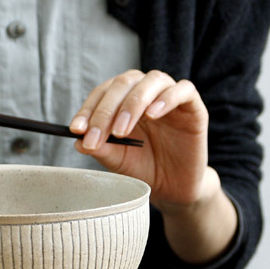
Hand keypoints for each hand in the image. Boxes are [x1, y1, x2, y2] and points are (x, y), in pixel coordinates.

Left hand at [69, 69, 211, 210]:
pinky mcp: (193, 106)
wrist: (174, 188)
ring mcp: (170, 97)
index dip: (88, 109)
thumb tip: (77, 139)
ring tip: (121, 131)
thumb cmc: (144, 168)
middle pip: (124, 83)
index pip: (103, 93)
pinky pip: (183, 90)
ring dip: (132, 103)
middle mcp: (146, 92)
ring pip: (151, 81)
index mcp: (124, 100)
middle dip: (106, 110)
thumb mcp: (117, 160)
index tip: (76, 129)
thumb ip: (100, 147)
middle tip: (95, 135)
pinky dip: (166, 99)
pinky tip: (152, 115)